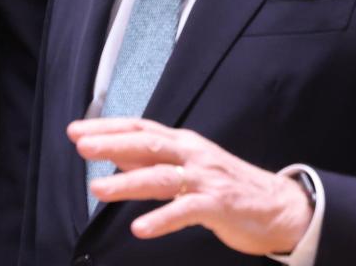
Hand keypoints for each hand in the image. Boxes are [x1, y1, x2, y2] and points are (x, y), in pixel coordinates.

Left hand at [70, 118, 312, 254]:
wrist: (278, 206)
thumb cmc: (230, 186)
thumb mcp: (190, 167)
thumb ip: (155, 162)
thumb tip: (117, 157)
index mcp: (184, 144)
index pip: (141, 130)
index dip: (109, 128)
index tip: (77, 130)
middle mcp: (193, 155)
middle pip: (148, 145)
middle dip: (112, 144)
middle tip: (81, 146)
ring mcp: (206, 179)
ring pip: (162, 177)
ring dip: (128, 182)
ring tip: (98, 189)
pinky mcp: (219, 204)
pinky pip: (186, 211)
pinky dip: (163, 219)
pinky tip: (140, 228)